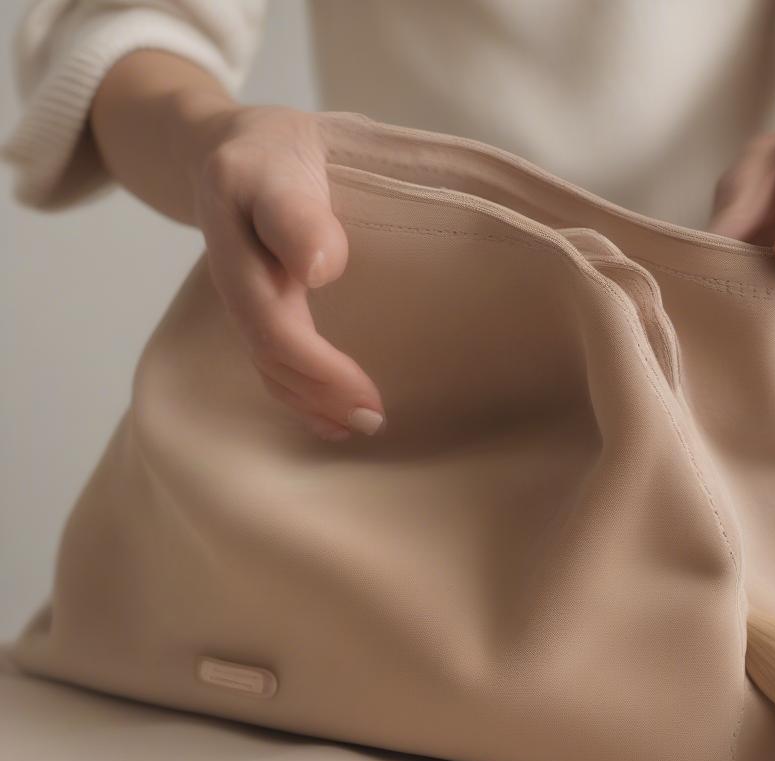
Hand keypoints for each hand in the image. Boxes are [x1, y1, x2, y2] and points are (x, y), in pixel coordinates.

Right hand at [187, 105, 383, 440]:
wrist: (226, 148)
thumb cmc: (273, 149)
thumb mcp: (285, 154)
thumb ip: (296, 210)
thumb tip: (323, 268)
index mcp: (241, 230)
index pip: (274, 320)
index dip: (319, 366)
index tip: (369, 393)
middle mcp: (234, 273)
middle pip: (271, 351)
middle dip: (324, 394)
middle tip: (376, 419)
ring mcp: (241, 296)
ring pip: (268, 365)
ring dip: (314, 404)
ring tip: (361, 425)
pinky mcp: (254, 309)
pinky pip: (269, 361)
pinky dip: (302, 396)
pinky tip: (332, 418)